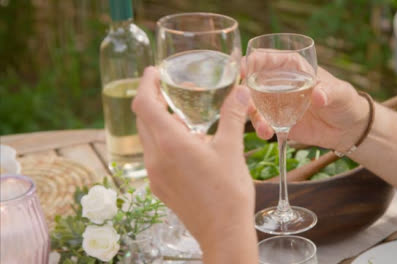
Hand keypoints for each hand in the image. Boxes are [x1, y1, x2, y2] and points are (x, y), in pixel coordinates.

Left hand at [132, 67, 256, 260]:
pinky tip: (185, 145)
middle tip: (168, 88)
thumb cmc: (228, 192)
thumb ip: (232, 116)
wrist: (223, 232)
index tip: (153, 72)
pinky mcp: (159, 187)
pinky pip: (153, 155)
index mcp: (171, 144)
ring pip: (147, 138)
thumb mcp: (232, 149)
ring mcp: (154, 175)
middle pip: (143, 119)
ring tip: (182, 117)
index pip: (144, 104)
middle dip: (152, 100)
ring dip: (158, 122)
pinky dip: (162, 141)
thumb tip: (239, 92)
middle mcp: (155, 158)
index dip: (145, 84)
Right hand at [244, 52, 368, 151]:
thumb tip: (318, 95)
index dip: (252, 61)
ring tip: (262, 127)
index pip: (267, 58)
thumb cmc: (345, 102)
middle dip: (244, 90)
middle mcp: (279, 82)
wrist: (346, 129)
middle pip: (253, 80)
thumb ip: (329, 92)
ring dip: (251, 113)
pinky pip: (262, 122)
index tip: (244, 71)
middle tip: (242, 100)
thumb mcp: (340, 94)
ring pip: (253, 103)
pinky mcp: (277, 120)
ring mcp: (275, 102)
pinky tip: (267, 133)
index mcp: (292, 66)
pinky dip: (261, 127)